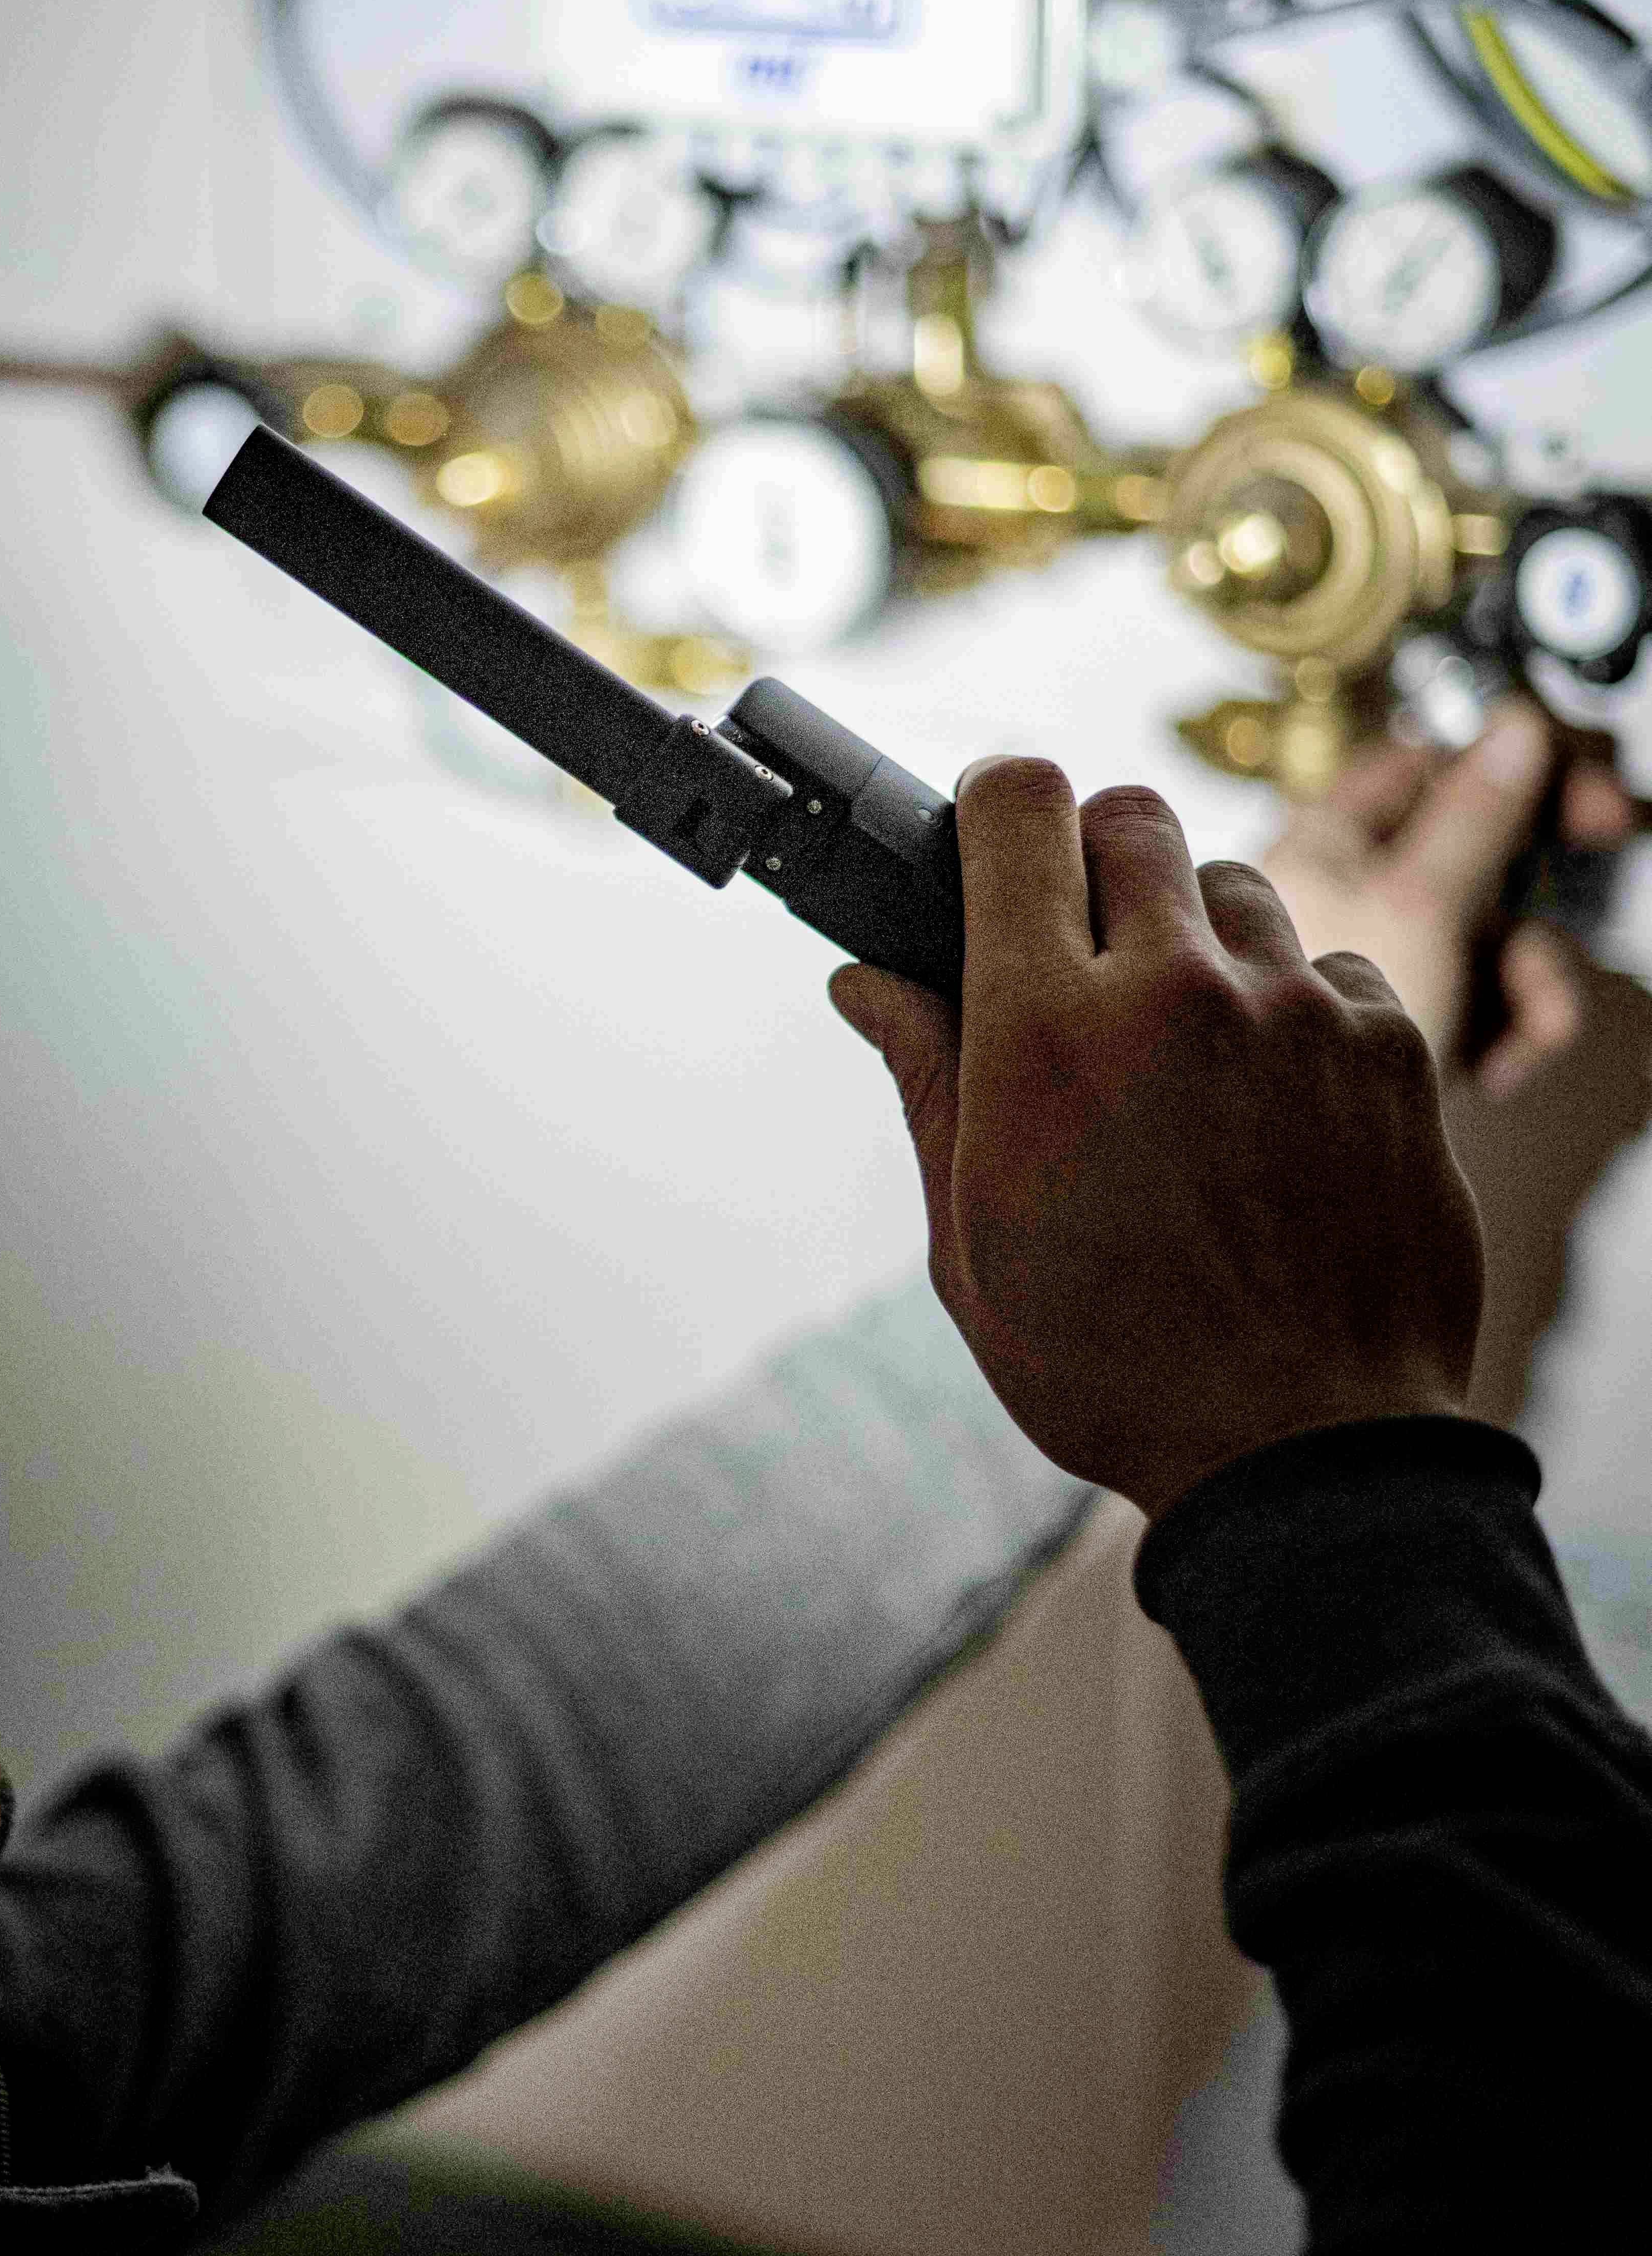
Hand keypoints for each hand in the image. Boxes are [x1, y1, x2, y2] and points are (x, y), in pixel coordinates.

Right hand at [826, 760, 1484, 1524]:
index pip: (1017, 807)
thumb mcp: (972, 1239)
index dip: (997, 805)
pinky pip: (1327, 966)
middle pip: (1127, 814)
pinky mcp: (1391, 1044)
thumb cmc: (1112, 1361)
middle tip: (1083, 952)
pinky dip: (1293, 1007)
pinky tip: (1270, 1101)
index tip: (994, 838)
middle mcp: (1172, 990)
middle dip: (1093, 860)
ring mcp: (1292, 1011)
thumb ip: (926, 1082)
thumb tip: (864, 980)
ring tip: (1184, 1044)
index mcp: (1043, 1030)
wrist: (1301, 1450)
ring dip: (1196, 935)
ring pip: (1232, 883)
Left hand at [1256, 703, 1633, 1101]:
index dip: (1506, 757)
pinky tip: (1495, 1073)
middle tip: (1607, 830)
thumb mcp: (1414, 910)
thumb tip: (1516, 728)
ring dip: (1534, 971)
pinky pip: (1483, 994)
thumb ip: (1471, 818)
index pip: (1425, 760)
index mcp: (1323, 844)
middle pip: (1476, 839)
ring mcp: (1384, 960)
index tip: (1570, 771)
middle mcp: (1349, 894)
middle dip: (1543, 858)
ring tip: (1533, 1025)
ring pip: (1494, 924)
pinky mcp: (1410, 1022)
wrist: (1294, 1193)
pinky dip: (1508, 1026)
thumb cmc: (1307, 1053)